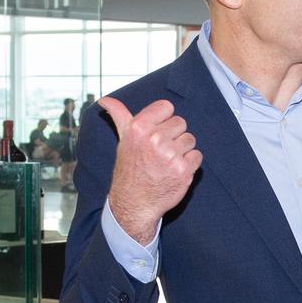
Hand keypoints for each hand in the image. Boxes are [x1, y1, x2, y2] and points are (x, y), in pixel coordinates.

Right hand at [99, 97, 202, 245]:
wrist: (134, 203)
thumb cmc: (130, 169)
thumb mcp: (122, 139)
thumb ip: (119, 116)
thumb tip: (104, 100)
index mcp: (139, 127)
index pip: (166, 107)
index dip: (164, 119)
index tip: (157, 131)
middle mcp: (155, 139)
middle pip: (180, 123)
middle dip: (173, 136)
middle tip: (160, 151)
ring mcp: (170, 155)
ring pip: (190, 139)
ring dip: (182, 150)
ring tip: (167, 161)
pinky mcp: (184, 169)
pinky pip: (197, 155)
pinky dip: (190, 163)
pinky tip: (175, 170)